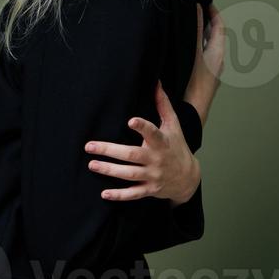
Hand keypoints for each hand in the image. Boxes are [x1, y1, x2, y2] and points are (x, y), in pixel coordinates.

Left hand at [84, 80, 200, 204]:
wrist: (188, 177)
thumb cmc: (177, 145)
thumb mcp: (174, 125)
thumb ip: (163, 105)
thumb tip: (156, 83)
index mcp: (162, 142)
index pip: (153, 133)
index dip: (143, 127)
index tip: (130, 121)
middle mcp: (157, 159)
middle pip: (132, 155)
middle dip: (110, 151)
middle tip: (90, 146)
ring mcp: (153, 176)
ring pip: (129, 175)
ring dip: (109, 170)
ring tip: (92, 164)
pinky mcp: (149, 190)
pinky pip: (133, 194)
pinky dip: (119, 195)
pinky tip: (104, 193)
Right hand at [184, 2, 224, 127]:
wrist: (191, 114)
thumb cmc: (194, 85)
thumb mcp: (193, 52)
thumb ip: (195, 30)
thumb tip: (197, 9)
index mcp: (218, 54)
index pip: (220, 28)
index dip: (214, 14)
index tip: (207, 4)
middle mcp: (217, 63)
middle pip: (214, 38)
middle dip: (206, 24)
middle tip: (195, 14)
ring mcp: (210, 73)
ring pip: (207, 50)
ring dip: (199, 38)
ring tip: (187, 29)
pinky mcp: (202, 81)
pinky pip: (201, 60)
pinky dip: (195, 51)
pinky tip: (182, 53)